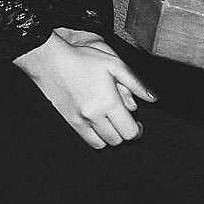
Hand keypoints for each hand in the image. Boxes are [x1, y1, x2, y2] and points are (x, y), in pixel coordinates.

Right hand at [14, 32, 155, 148]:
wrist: (51, 62)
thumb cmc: (83, 60)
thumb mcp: (115, 64)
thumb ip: (136, 83)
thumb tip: (153, 98)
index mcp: (108, 102)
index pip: (129, 131)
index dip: (138, 131)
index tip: (139, 124)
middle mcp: (94, 115)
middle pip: (118, 140)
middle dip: (126, 132)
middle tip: (126, 120)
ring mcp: (80, 121)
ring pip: (103, 143)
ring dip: (112, 136)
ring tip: (113, 122)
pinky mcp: (70, 122)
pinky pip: (88, 141)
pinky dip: (98, 137)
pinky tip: (100, 124)